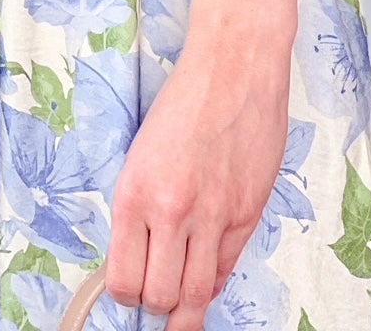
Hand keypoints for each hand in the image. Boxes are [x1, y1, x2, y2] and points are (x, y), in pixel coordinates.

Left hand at [101, 20, 291, 329]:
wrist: (234, 64)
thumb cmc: (187, 97)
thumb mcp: (142, 152)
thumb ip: (142, 206)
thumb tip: (141, 254)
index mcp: (135, 192)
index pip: (123, 279)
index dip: (124, 295)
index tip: (126, 294)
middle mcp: (172, 211)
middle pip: (161, 297)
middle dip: (155, 307)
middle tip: (153, 302)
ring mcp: (214, 216)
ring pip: (197, 295)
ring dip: (186, 309)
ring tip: (179, 311)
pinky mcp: (247, 213)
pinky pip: (226, 268)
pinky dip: (213, 279)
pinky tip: (205, 275)